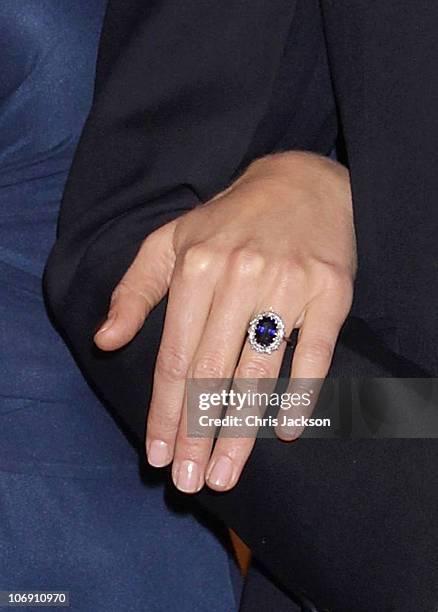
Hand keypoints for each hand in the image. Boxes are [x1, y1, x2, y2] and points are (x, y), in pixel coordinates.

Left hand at [95, 152, 355, 492]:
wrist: (302, 184)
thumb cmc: (229, 220)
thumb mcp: (170, 242)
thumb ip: (134, 291)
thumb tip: (106, 340)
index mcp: (197, 267)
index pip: (175, 357)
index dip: (163, 412)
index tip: (157, 456)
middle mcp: (240, 276)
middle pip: (213, 374)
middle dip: (197, 434)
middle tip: (191, 482)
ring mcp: (289, 284)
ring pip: (259, 373)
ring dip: (240, 430)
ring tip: (225, 475)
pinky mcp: (331, 291)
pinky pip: (314, 354)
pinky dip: (300, 396)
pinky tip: (285, 432)